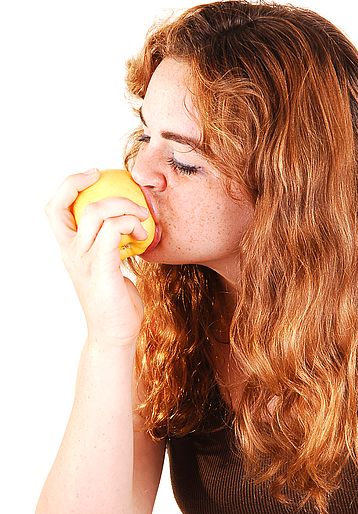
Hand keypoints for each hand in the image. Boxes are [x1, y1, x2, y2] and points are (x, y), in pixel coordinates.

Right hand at [46, 169, 149, 345]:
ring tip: (142, 220)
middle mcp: (71, 252)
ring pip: (96, 213)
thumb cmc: (117, 302)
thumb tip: (127, 225)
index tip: (94, 174)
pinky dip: (129, 224)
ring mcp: (84, 261)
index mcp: (70, 249)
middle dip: (94, 186)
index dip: (69, 184)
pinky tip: (142, 233)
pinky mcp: (102, 269)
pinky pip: (112, 232)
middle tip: (127, 193)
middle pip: (66, 204)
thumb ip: (110, 245)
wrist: (115, 334)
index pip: (54, 208)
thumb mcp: (109, 266)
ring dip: (125, 207)